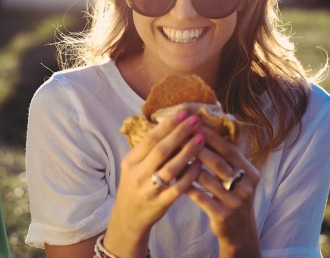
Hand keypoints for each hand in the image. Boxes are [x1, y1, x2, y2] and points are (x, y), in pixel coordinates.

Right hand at [104, 110, 204, 256]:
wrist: (128, 217)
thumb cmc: (137, 185)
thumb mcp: (135, 166)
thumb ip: (149, 150)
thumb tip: (171, 125)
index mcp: (130, 162)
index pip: (150, 139)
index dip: (167, 125)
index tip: (183, 113)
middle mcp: (137, 175)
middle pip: (160, 150)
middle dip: (180, 133)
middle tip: (196, 120)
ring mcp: (148, 190)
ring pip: (170, 168)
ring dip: (187, 152)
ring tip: (201, 138)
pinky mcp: (159, 204)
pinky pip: (177, 188)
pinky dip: (189, 175)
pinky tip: (200, 164)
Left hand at [186, 126, 261, 256]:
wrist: (239, 231)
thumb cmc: (232, 197)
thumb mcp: (237, 178)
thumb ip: (226, 158)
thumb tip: (204, 130)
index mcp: (250, 172)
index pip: (229, 149)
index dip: (211, 136)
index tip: (194, 124)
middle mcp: (245, 186)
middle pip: (217, 161)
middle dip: (196, 147)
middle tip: (179, 136)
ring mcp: (235, 202)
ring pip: (206, 178)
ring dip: (187, 165)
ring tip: (171, 155)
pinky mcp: (223, 215)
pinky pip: (200, 196)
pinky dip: (186, 185)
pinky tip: (174, 178)